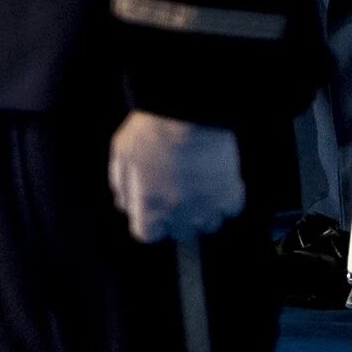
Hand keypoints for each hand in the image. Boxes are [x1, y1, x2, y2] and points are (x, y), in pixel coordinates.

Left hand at [108, 113, 242, 242]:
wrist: (188, 116)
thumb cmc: (151, 131)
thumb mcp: (122, 154)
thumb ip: (121, 186)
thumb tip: (124, 205)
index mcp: (149, 207)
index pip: (147, 234)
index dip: (150, 221)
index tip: (153, 210)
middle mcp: (178, 214)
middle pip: (179, 232)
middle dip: (176, 217)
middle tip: (176, 193)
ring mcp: (207, 208)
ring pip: (207, 224)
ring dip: (203, 211)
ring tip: (198, 188)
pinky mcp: (230, 195)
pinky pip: (230, 208)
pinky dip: (225, 198)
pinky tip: (217, 180)